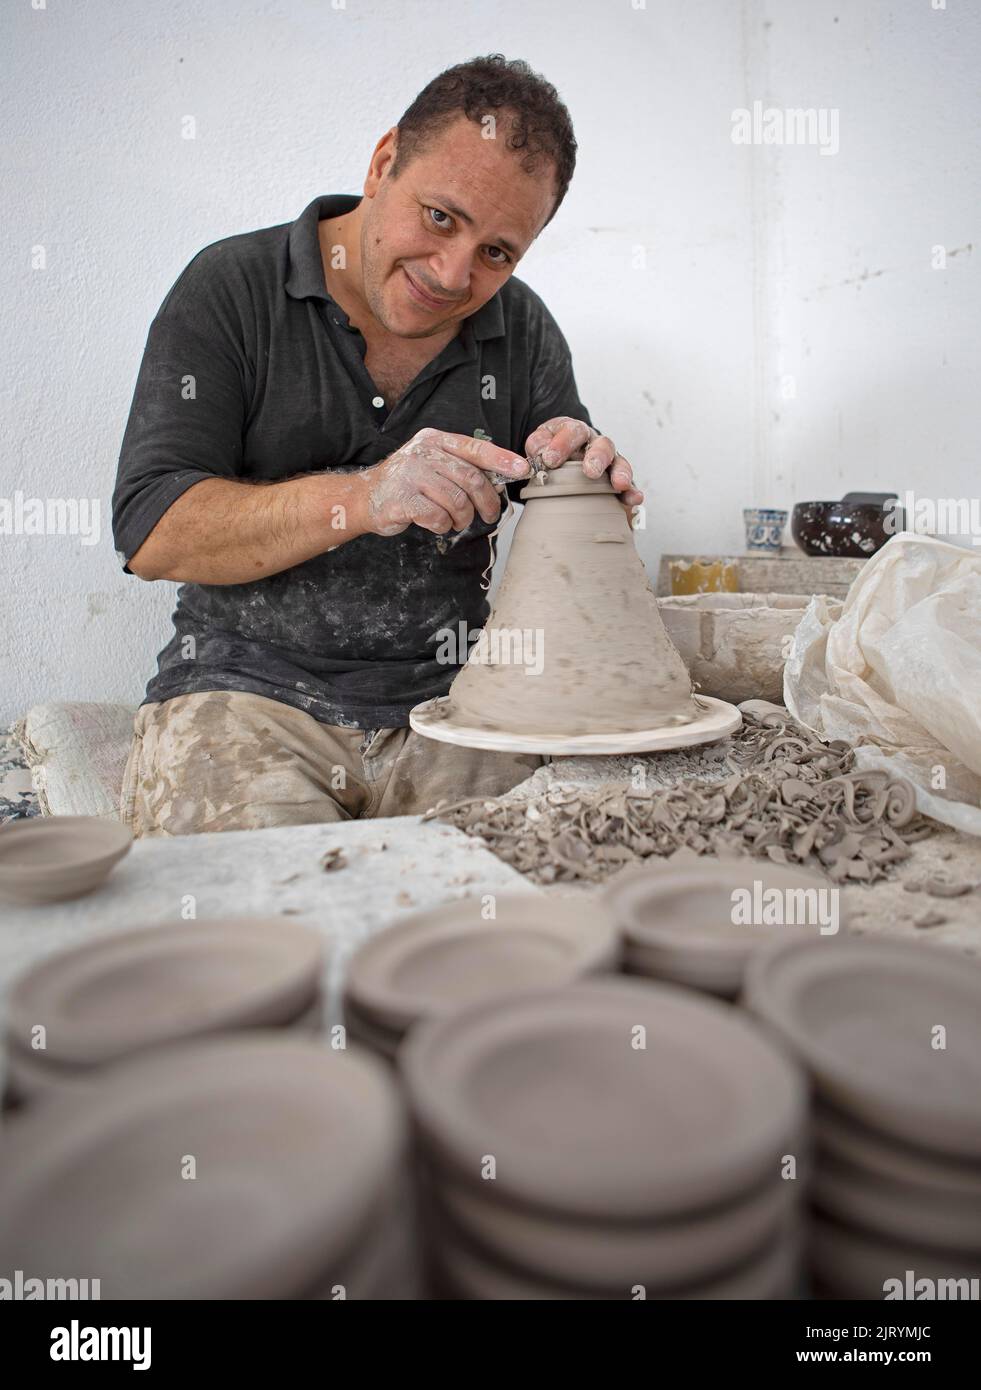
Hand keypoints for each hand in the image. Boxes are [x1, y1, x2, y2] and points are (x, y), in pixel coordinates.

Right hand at [362, 428, 529, 537]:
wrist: (365, 498)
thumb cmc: (407, 484)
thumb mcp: (433, 465)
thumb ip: (461, 467)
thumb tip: (500, 480)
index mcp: (435, 440)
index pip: (476, 448)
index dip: (502, 460)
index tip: (522, 470)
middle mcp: (423, 453)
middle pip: (471, 478)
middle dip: (487, 501)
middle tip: (491, 514)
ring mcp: (411, 475)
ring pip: (457, 501)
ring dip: (464, 518)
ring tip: (458, 521)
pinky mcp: (403, 499)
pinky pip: (438, 517)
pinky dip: (443, 526)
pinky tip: (437, 524)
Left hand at [524, 417, 643, 508]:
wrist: (558, 458)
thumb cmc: (549, 451)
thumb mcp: (539, 443)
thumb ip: (537, 444)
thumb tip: (540, 451)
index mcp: (575, 431)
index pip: (572, 431)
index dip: (562, 444)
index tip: (550, 459)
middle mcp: (595, 443)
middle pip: (602, 445)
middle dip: (598, 457)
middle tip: (590, 471)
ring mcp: (609, 461)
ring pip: (619, 463)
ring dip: (620, 473)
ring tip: (620, 485)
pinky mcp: (616, 480)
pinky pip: (627, 485)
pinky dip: (631, 492)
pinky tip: (634, 500)